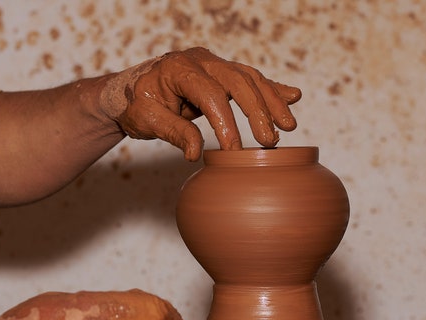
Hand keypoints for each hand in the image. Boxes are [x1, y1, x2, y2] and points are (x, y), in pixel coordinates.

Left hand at [98, 47, 300, 160]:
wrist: (131, 89)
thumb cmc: (137, 105)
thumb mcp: (147, 122)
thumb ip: (173, 133)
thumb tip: (197, 154)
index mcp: (179, 68)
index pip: (210, 95)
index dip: (226, 123)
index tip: (235, 152)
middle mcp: (201, 60)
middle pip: (238, 81)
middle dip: (258, 111)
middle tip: (270, 141)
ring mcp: (214, 63)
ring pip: (250, 78)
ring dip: (272, 102)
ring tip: (289, 126)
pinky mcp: (222, 72)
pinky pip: (251, 78)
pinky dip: (272, 89)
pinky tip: (293, 97)